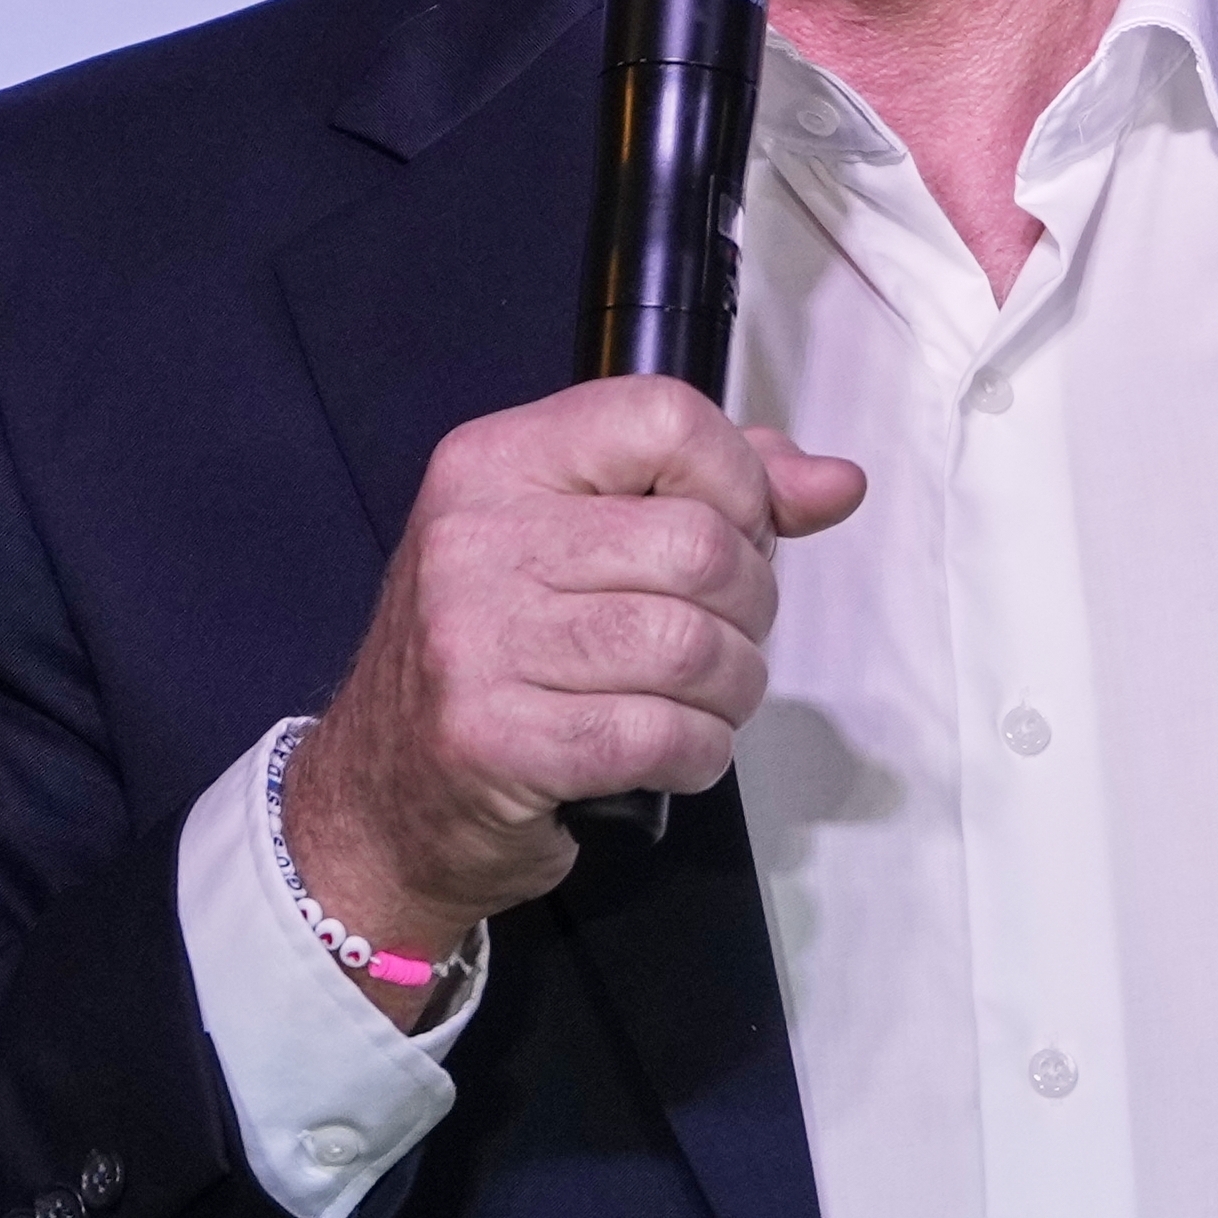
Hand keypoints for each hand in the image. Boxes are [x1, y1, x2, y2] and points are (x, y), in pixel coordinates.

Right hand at [281, 379, 866, 977]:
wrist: (381, 800)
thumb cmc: (502, 656)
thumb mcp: (581, 541)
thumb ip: (716, 494)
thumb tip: (836, 483)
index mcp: (496, 460)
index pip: (665, 417)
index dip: (740, 481)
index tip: (734, 533)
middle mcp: (474, 537)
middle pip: (701, 544)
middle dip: (750, 606)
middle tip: (721, 637)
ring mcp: (473, 639)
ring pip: (694, 646)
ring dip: (733, 688)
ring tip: (701, 699)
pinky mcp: (490, 740)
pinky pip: (663, 735)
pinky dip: (698, 753)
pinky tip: (670, 751)